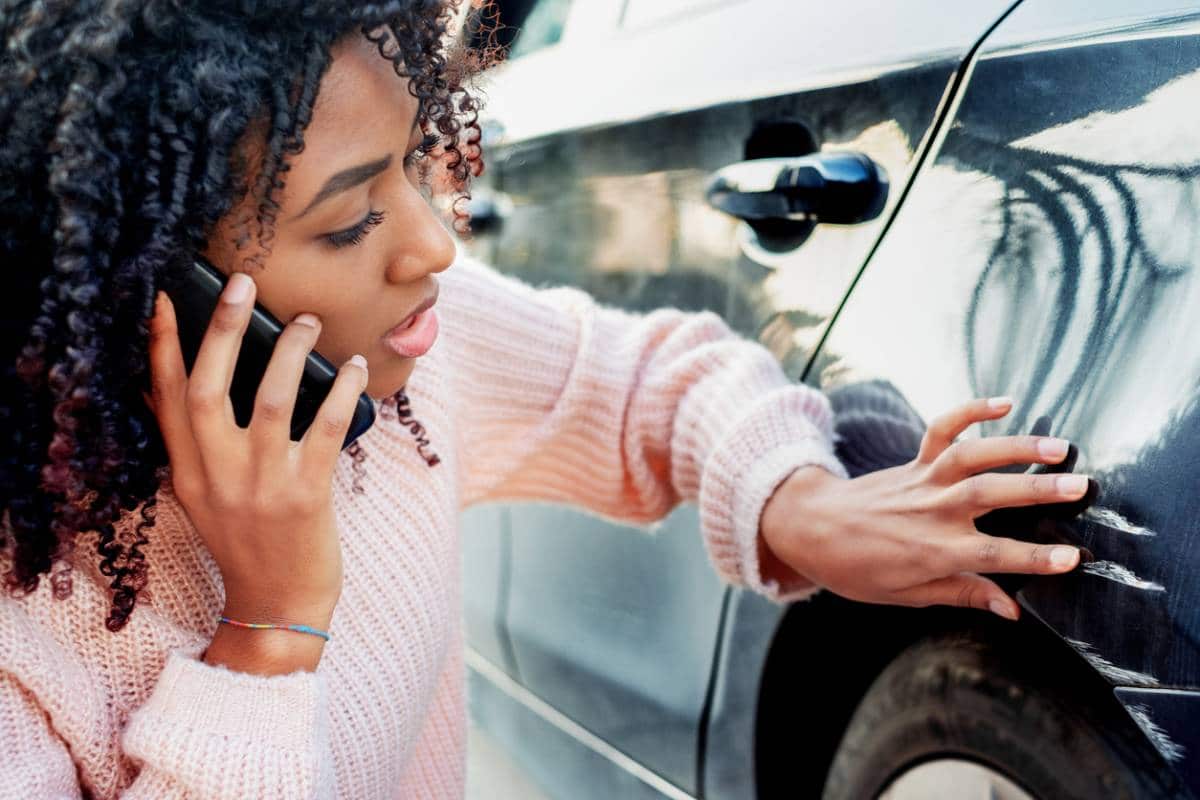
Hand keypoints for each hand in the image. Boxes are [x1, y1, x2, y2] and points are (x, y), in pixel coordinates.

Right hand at [144, 272, 367, 627]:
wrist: (277, 607)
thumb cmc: (247, 542)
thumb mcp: (202, 496)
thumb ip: (193, 445)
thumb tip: (178, 384)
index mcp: (187, 473)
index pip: (165, 398)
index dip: (161, 346)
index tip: (163, 297)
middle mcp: (216, 476)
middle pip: (209, 389)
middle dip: (222, 329)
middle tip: (241, 283)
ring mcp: (262, 486)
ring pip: (272, 401)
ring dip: (290, 352)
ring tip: (306, 320)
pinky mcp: (307, 496)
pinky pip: (327, 429)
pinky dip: (343, 393)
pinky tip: (354, 368)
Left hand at [759, 396, 1087, 620]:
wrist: (811, 529)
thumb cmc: (858, 569)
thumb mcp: (907, 595)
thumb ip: (962, 595)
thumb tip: (1011, 610)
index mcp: (933, 551)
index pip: (992, 555)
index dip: (1033, 558)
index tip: (1071, 558)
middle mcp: (932, 511)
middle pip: (990, 497)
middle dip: (1037, 492)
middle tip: (1081, 488)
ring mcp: (923, 482)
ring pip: (973, 457)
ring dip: (1015, 448)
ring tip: (1059, 447)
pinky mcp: (915, 462)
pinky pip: (942, 430)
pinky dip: (970, 411)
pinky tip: (1004, 402)